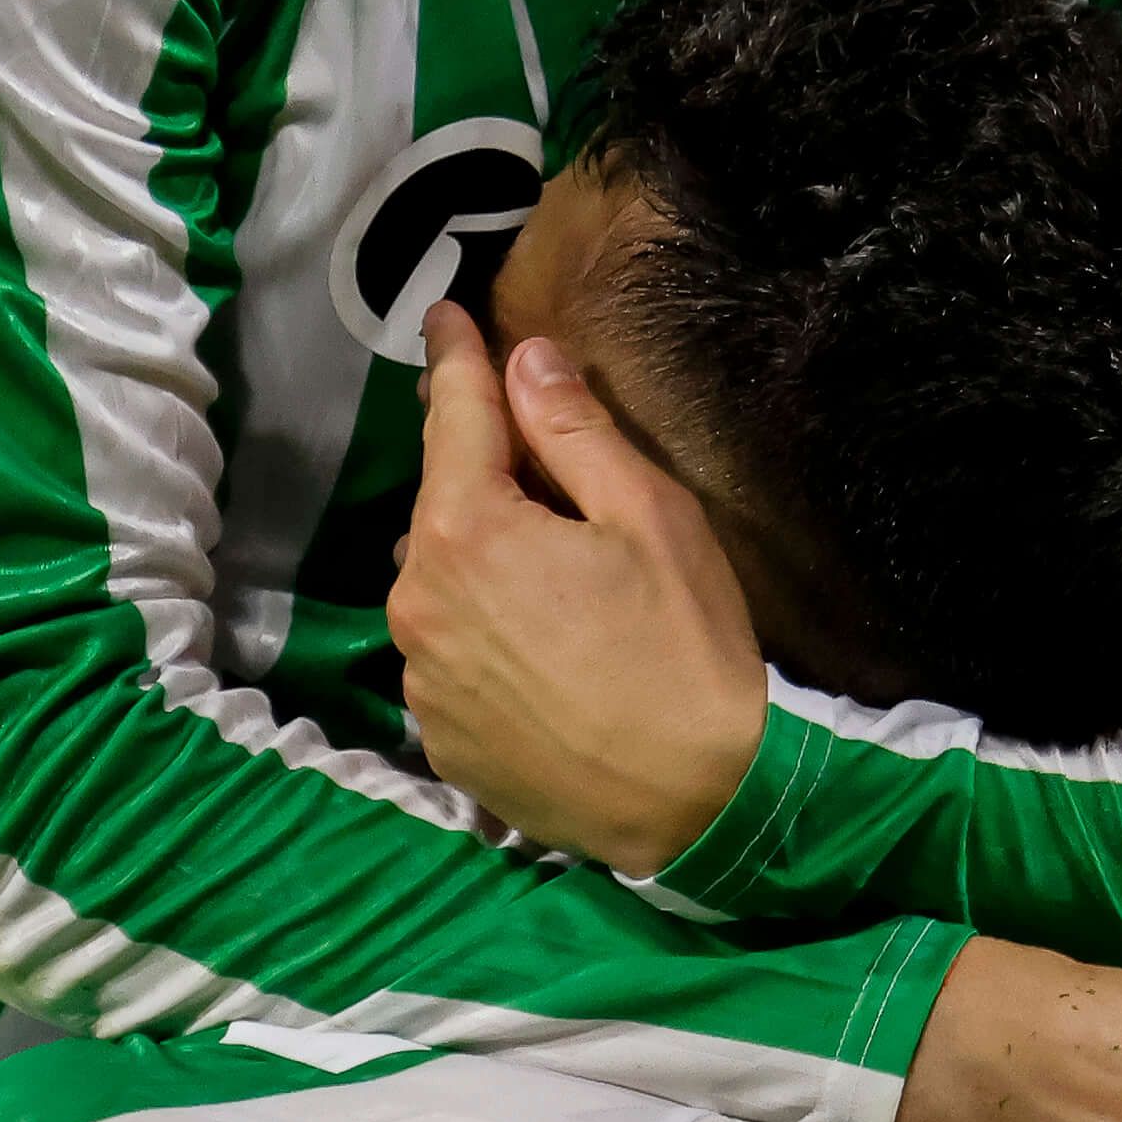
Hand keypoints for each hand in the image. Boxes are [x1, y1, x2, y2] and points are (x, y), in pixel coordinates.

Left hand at [388, 301, 765, 873]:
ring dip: (481, 565)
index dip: (454, 357)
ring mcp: (423, 681)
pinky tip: (546, 655)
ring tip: (555, 583)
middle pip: (443, 506)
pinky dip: (484, 641)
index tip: (446, 315)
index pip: (452, 415)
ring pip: (441, 587)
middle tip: (549, 477)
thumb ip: (575, 431)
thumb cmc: (688, 651)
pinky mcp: (441, 741)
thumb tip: (526, 360)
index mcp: (466, 532)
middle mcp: (419, 604)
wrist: (703, 807)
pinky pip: (450, 661)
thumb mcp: (651, 517)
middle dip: (484, 477)